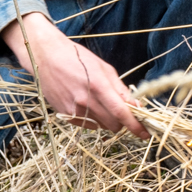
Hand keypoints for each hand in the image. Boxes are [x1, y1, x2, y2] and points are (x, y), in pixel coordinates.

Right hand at [0, 12, 148, 137]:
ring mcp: (73, 109)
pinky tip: (87, 104)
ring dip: (107, 120)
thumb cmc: (77, 58)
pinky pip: (86, 125)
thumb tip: (136, 106)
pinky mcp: (64, 115)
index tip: (145, 134)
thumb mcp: (103, 68)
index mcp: (98, 86)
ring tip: (100, 102)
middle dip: (121, 121)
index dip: (135, 125)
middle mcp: (85, 100)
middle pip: (113, 124)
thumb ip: (120, 89)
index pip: (121, 112)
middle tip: (121, 110)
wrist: (46, 57)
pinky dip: (93, 119)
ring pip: (100, 126)